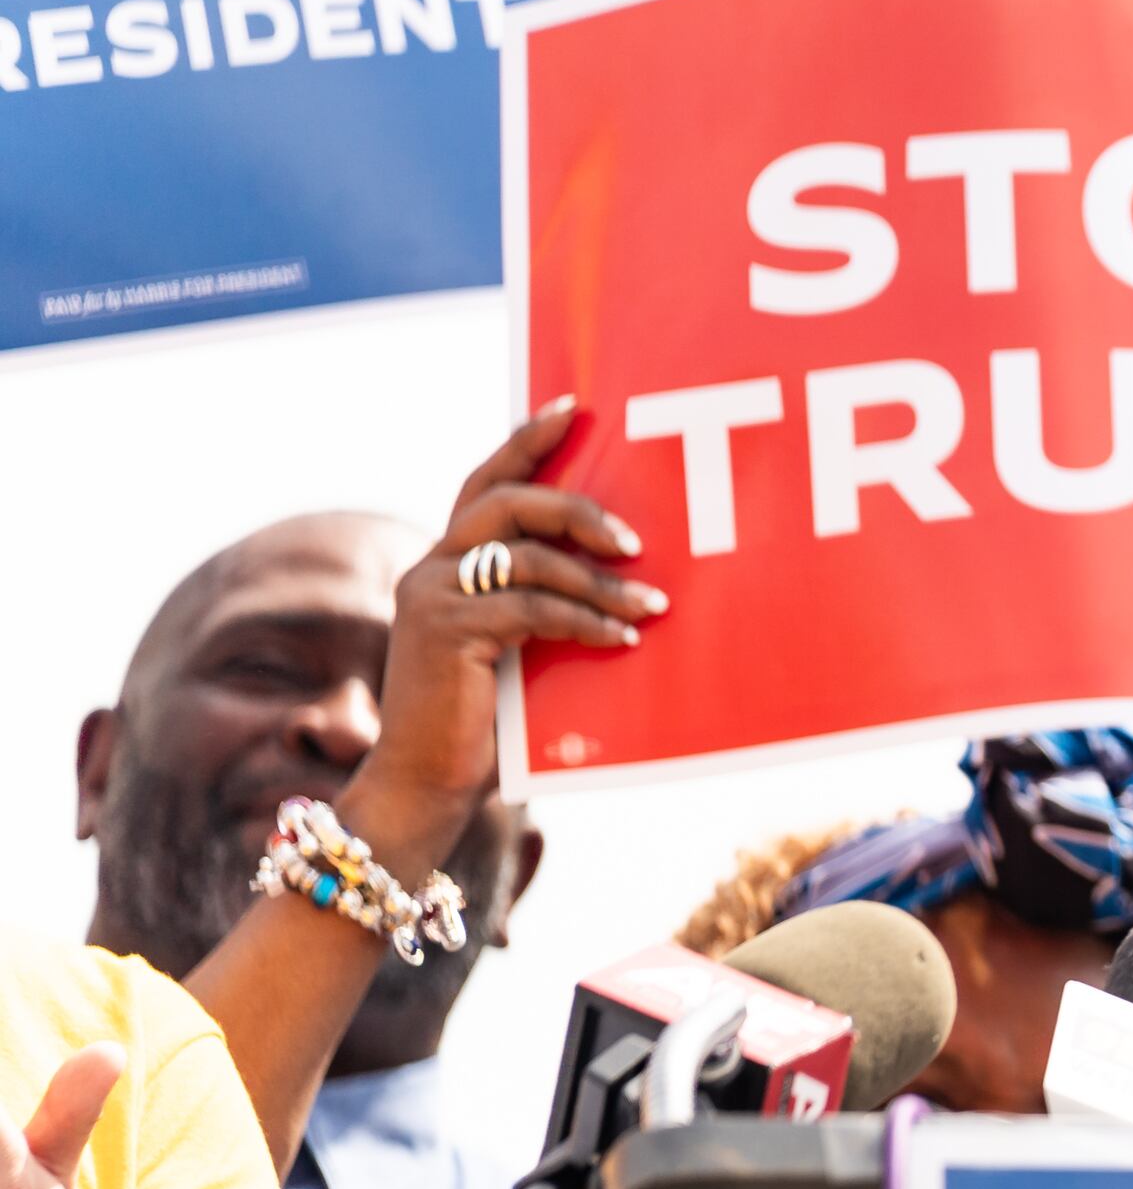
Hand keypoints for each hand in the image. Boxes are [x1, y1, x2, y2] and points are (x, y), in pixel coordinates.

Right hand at [341, 399, 665, 861]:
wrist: (426, 780)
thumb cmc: (486, 718)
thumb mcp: (518, 646)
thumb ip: (542, 601)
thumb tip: (627, 572)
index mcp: (448, 561)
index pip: (487, 481)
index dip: (527, 440)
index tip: (573, 407)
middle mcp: (432, 566)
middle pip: (508, 502)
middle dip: (578, 510)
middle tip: (634, 541)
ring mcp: (432, 596)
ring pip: (526, 557)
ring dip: (599, 580)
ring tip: (651, 606)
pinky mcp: (445, 631)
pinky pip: (530, 608)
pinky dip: (584, 619)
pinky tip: (621, 637)